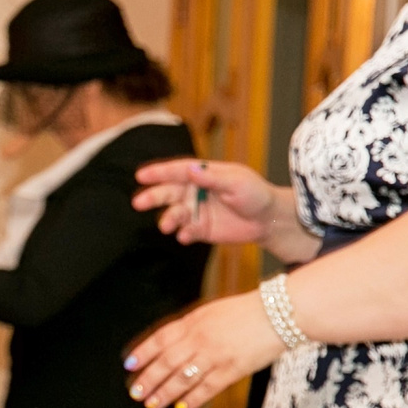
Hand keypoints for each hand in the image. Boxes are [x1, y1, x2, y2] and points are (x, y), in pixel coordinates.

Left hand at [124, 291, 283, 407]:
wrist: (281, 313)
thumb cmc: (247, 311)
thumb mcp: (212, 311)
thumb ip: (191, 327)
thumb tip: (169, 343)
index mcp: (193, 321)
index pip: (160, 339)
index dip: (143, 353)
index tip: (130, 365)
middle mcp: (200, 339)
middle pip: (166, 362)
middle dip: (148, 378)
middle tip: (135, 392)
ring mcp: (215, 355)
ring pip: (183, 378)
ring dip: (165, 393)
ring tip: (152, 404)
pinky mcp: (232, 369)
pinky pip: (207, 387)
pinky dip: (193, 399)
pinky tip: (182, 407)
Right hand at [132, 158, 284, 248]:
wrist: (268, 220)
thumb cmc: (255, 194)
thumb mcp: (236, 182)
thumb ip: (212, 178)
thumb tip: (190, 171)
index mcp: (204, 175)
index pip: (178, 171)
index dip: (159, 173)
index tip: (141, 176)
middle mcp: (196, 191)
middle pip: (169, 192)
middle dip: (153, 197)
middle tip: (139, 203)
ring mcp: (197, 211)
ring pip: (174, 213)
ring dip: (168, 219)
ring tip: (166, 226)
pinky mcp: (200, 229)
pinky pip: (186, 231)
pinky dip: (183, 234)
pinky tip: (185, 236)